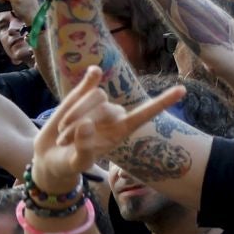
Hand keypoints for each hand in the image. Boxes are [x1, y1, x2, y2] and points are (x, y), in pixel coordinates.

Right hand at [29, 66, 186, 193]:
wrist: (50, 156)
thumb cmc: (69, 162)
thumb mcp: (77, 162)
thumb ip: (84, 147)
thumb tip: (87, 125)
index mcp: (121, 130)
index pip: (146, 113)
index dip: (163, 102)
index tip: (183, 90)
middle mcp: (114, 114)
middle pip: (103, 106)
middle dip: (79, 125)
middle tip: (66, 143)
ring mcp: (98, 104)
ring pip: (93, 96)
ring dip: (72, 116)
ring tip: (63, 135)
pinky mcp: (81, 96)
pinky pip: (89, 81)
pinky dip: (90, 77)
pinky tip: (94, 70)